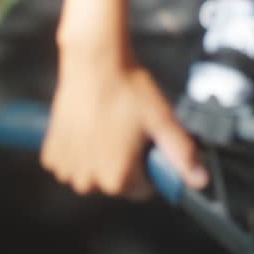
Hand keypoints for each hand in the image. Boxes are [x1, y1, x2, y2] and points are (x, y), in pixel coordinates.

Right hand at [41, 57, 207, 199]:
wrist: (95, 62)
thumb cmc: (128, 90)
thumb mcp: (162, 121)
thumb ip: (182, 155)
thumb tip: (201, 181)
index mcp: (118, 179)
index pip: (143, 190)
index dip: (148, 166)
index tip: (144, 143)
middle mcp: (89, 181)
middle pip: (116, 184)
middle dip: (123, 164)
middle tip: (125, 131)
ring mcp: (67, 169)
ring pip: (92, 175)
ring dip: (99, 160)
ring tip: (106, 127)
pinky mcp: (52, 154)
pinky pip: (70, 165)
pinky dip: (78, 153)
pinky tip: (87, 129)